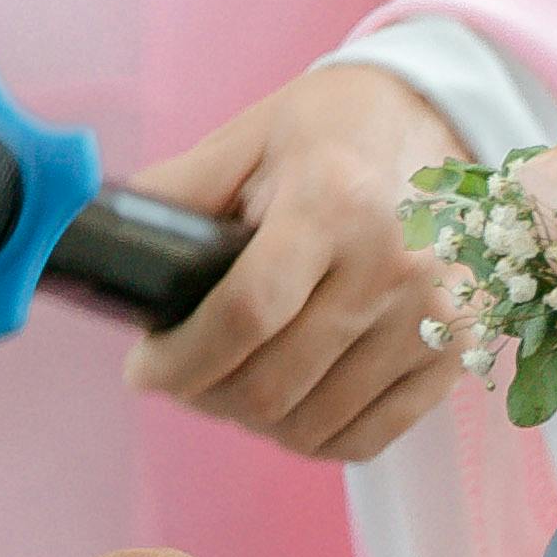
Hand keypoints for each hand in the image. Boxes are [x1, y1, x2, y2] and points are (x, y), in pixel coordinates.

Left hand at [124, 59, 472, 459]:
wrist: (443, 118)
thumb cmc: (334, 129)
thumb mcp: (249, 138)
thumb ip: (177, 193)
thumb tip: (100, 245)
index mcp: (332, 203)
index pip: (244, 314)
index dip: (179, 360)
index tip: (143, 369)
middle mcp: (392, 265)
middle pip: (272, 383)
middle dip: (202, 395)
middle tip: (178, 376)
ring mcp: (432, 316)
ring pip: (313, 424)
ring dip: (252, 421)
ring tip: (231, 384)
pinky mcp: (456, 351)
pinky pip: (366, 438)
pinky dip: (312, 438)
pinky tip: (289, 404)